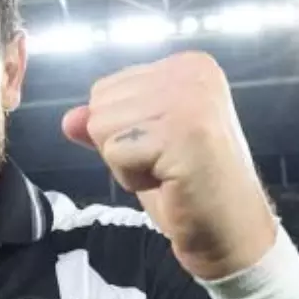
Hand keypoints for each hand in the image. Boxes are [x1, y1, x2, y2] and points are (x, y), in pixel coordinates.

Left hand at [61, 51, 275, 279]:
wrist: (230, 232)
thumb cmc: (187, 189)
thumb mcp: (140, 148)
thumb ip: (106, 125)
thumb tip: (69, 119)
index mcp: (187, 65)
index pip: (106, 90)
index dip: (123, 132)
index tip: (165, 149)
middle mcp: (192, 72)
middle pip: (100, 104)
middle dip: (121, 146)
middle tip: (166, 164)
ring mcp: (191, 99)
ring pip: (102, 127)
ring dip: (125, 164)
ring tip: (168, 172)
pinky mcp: (183, 131)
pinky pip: (115, 152)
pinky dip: (132, 178)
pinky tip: (170, 182)